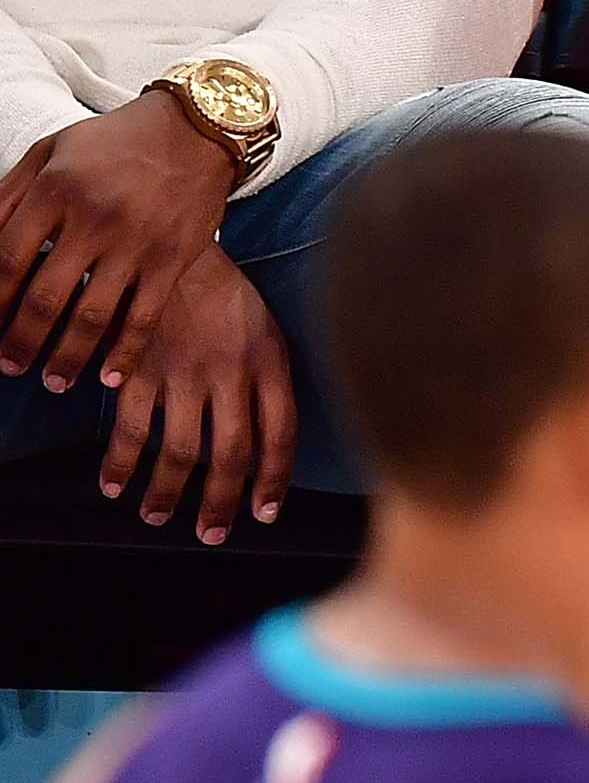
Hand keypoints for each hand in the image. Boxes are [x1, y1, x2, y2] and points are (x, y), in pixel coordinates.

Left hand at [0, 94, 237, 395]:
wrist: (197, 129)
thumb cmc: (115, 141)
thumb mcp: (51, 151)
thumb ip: (10, 193)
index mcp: (55, 190)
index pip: (6, 260)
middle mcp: (94, 219)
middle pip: (45, 298)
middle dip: (20, 341)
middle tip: (8, 366)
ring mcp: (137, 242)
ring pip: (92, 316)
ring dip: (67, 357)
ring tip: (53, 381)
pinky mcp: (173, 258)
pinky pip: (145, 316)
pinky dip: (125, 352)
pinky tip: (109, 378)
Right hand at [99, 247, 296, 542]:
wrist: (176, 248)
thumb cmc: (226, 296)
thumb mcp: (266, 331)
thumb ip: (270, 384)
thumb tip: (271, 446)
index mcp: (271, 361)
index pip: (281, 435)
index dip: (274, 480)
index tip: (264, 513)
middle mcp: (232, 372)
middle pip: (232, 453)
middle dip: (220, 502)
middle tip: (211, 534)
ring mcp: (184, 372)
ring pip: (181, 450)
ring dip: (168, 491)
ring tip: (158, 516)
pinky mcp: (140, 368)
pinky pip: (131, 428)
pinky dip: (121, 463)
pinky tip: (115, 485)